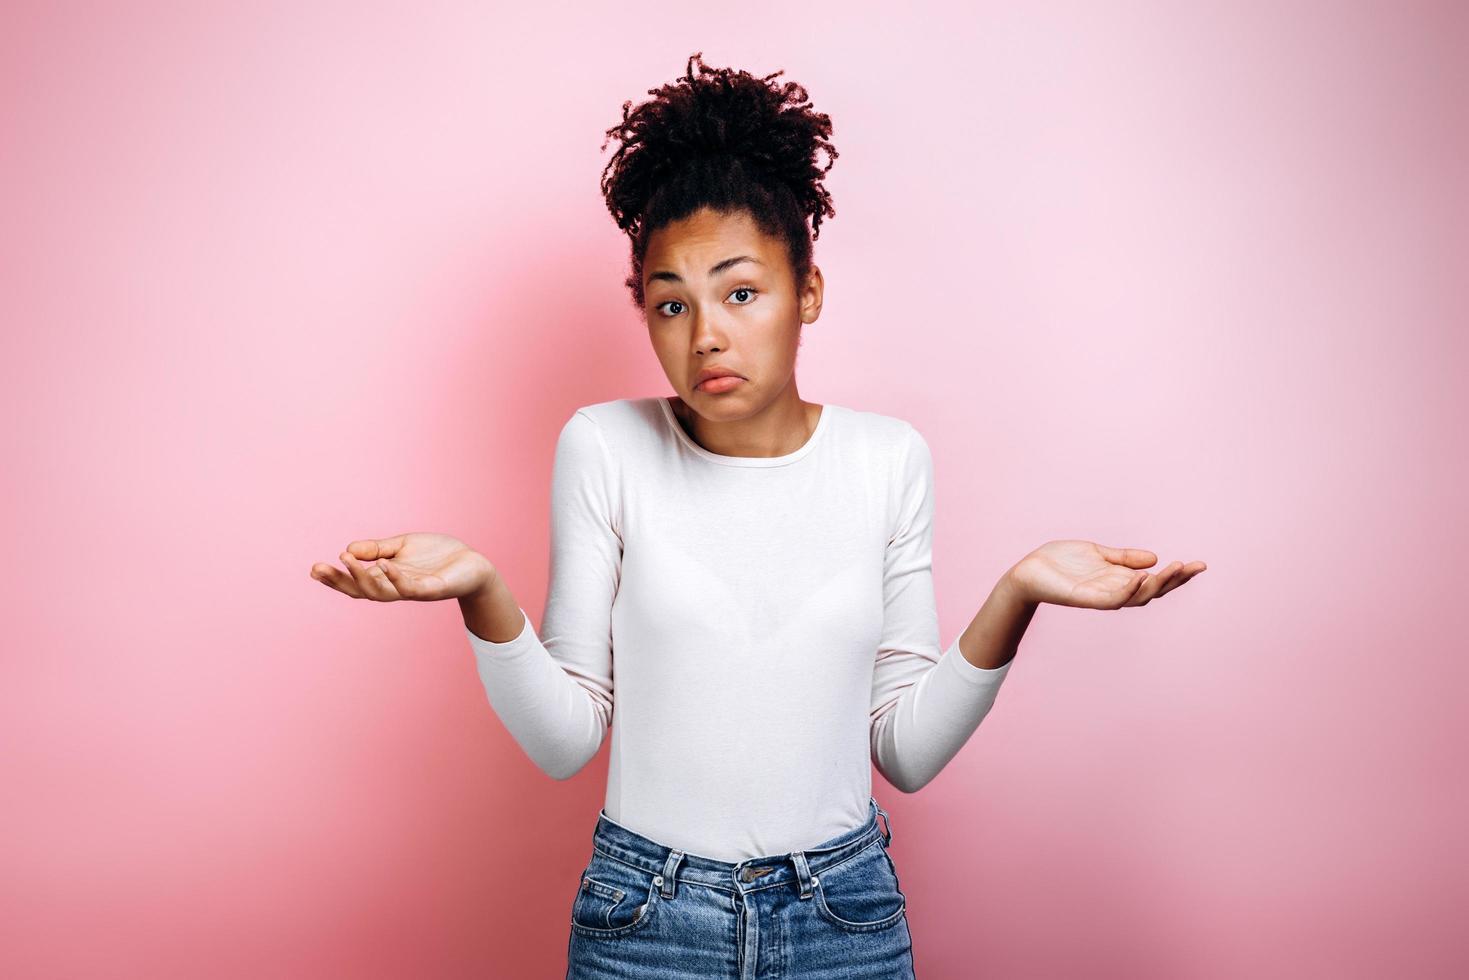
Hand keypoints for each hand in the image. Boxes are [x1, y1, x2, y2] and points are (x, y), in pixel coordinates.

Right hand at [309, 532, 494, 601]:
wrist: (473, 564)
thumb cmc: (438, 556)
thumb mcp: (402, 546)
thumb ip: (377, 549)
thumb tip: (347, 548)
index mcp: (387, 578)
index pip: (355, 582)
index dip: (335, 578)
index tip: (313, 569)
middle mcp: (396, 588)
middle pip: (362, 590)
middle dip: (339, 580)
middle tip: (319, 568)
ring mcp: (414, 590)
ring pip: (382, 592)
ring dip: (362, 577)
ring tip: (347, 560)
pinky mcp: (433, 589)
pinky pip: (411, 588)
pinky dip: (395, 577)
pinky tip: (384, 564)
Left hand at [1006, 540, 1205, 608]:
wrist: (1028, 571)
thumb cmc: (1060, 562)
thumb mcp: (1098, 553)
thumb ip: (1123, 557)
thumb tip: (1154, 558)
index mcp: (1119, 580)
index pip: (1155, 580)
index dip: (1177, 574)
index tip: (1199, 565)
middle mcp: (1115, 591)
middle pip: (1154, 591)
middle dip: (1176, 580)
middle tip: (1196, 567)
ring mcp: (1101, 597)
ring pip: (1138, 596)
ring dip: (1159, 584)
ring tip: (1176, 568)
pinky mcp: (1086, 599)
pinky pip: (1112, 598)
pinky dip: (1128, 589)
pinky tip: (1141, 577)